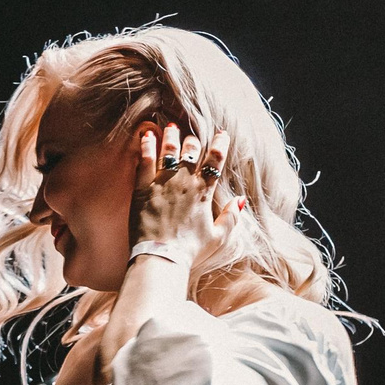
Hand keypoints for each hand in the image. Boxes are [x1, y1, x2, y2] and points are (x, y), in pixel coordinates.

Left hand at [129, 123, 238, 264]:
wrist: (161, 257)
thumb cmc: (190, 250)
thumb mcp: (218, 237)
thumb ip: (232, 217)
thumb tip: (240, 200)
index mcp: (204, 192)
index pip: (215, 160)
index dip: (220, 144)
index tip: (222, 134)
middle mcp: (185, 182)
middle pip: (191, 152)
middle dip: (193, 142)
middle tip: (191, 140)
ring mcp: (163, 182)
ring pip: (169, 151)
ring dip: (171, 137)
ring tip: (171, 127)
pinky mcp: (143, 187)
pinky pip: (145, 160)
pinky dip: (147, 145)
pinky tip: (146, 135)